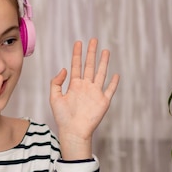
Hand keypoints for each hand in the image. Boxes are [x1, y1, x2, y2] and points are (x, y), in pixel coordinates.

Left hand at [49, 38, 119, 159]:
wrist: (73, 132)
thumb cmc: (62, 117)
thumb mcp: (54, 98)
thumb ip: (56, 82)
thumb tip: (64, 68)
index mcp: (74, 85)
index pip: (76, 65)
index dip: (77, 54)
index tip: (78, 42)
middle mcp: (85, 87)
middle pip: (89, 66)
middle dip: (91, 53)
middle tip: (93, 40)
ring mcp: (95, 93)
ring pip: (101, 74)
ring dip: (103, 62)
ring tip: (106, 51)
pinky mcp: (103, 101)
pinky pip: (110, 90)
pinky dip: (114, 83)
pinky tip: (117, 74)